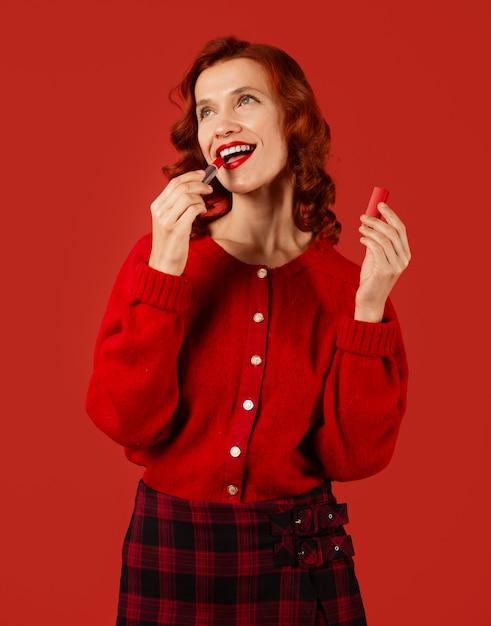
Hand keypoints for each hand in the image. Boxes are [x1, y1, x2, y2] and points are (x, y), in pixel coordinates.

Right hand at [148, 171, 211, 274]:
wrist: (164, 264)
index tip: (203, 174)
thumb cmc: (170, 242)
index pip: (174, 183)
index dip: (190, 176)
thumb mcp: (168, 220)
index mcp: (157, 206)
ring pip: (188, 197)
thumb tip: (193, 187)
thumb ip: (175, 205)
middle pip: (182, 187)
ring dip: (201, 198)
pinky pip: (193, 210)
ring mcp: (167, 221)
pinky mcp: (177, 230)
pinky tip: (203, 213)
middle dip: (199, 184)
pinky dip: (201, 208)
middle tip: (209, 188)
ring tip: (204, 206)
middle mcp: (160, 211)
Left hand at [355, 202, 410, 321]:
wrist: (369, 300)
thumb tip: (371, 221)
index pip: (401, 229)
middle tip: (363, 216)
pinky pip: (377, 249)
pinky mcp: (385, 271)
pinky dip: (368, 240)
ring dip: (370, 229)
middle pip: (393, 231)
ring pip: (384, 239)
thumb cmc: (371, 278)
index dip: (391, 214)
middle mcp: (404, 259)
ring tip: (360, 227)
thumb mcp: (375, 256)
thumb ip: (376, 241)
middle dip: (378, 220)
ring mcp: (396, 266)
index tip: (379, 204)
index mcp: (404, 253)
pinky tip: (361, 238)